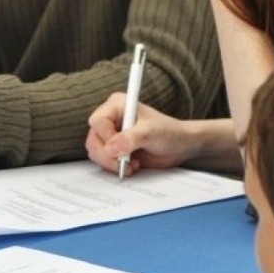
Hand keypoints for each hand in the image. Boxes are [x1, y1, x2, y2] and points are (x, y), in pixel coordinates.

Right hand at [86, 94, 204, 175]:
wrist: (180, 146)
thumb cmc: (169, 133)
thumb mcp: (151, 133)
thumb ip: (130, 139)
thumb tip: (110, 148)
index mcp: (117, 105)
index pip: (97, 121)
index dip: (106, 137)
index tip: (120, 148)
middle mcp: (111, 118)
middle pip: (93, 139)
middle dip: (107, 155)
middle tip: (125, 162)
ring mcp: (111, 134)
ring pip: (95, 151)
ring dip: (112, 163)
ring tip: (132, 164)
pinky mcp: (114, 149)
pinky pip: (103, 160)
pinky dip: (114, 167)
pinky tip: (132, 165)